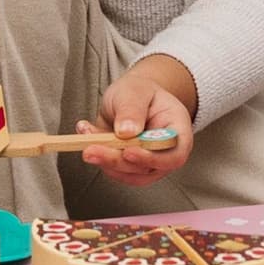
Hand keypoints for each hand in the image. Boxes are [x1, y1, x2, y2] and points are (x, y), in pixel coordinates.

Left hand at [86, 59, 195, 186]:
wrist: (128, 97)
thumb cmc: (139, 92)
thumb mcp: (135, 90)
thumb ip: (132, 109)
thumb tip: (127, 132)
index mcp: (177, 130)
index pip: (174, 155)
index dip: (152, 158)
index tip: (128, 151)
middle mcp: (166, 151)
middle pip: (147, 168)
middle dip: (117, 160)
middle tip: (92, 149)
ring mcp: (148, 162)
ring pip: (129, 173)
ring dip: (104, 160)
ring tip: (86, 136)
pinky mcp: (128, 166)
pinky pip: (114, 170)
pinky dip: (98, 156)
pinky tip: (87, 135)